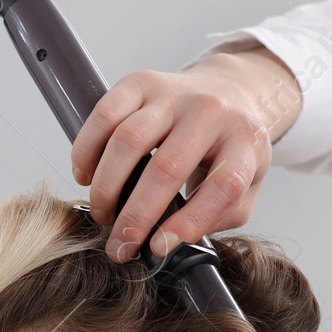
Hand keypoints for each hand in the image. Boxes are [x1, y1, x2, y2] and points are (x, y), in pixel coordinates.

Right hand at [69, 46, 301, 262]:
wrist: (229, 91)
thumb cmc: (231, 148)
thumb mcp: (245, 186)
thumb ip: (217, 217)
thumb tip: (168, 243)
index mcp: (246, 141)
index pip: (223, 185)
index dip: (190, 222)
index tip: (159, 248)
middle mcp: (212, 112)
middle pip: (167, 167)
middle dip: (136, 216)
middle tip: (119, 246)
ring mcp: (174, 94)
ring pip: (129, 140)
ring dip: (106, 186)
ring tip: (103, 213)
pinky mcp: (141, 83)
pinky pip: (105, 114)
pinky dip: (87, 149)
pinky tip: (85, 175)